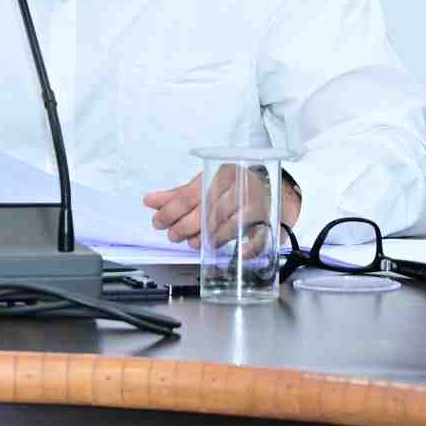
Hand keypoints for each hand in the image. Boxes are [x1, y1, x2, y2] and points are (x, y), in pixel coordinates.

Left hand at [142, 169, 300, 248]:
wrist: (275, 190)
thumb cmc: (234, 189)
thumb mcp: (206, 186)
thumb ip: (178, 195)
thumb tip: (150, 201)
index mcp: (220, 173)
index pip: (190, 193)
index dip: (171, 210)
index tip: (158, 222)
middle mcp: (239, 185)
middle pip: (206, 209)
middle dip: (185, 226)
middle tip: (173, 235)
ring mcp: (255, 202)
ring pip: (227, 223)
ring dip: (207, 236)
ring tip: (193, 242)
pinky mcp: (267, 219)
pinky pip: (255, 236)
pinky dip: (244, 247)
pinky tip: (232, 252)